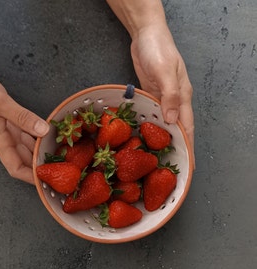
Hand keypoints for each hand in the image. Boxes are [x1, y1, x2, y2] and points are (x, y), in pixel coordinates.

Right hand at [0, 62, 48, 183]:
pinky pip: (26, 134)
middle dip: (40, 167)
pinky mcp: (9, 122)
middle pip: (25, 160)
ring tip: (58, 156)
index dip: (30, 177)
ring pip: (27, 148)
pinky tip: (49, 136)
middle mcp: (4, 139)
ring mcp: (7, 131)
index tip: (46, 182)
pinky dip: (38, 137)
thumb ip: (22, 117)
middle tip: (61, 170)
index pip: (16, 168)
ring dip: (41, 152)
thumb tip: (43, 130)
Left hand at [130, 24, 194, 161]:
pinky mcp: (150, 95)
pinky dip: (151, 127)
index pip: (187, 128)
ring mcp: (162, 99)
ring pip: (164, 124)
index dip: (189, 147)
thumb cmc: (159, 50)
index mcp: (182, 97)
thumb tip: (171, 121)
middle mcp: (174, 101)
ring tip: (158, 157)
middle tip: (172, 166)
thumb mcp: (165, 72)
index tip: (189, 165)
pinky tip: (147, 135)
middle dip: (176, 147)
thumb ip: (170, 96)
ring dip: (162, 139)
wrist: (146, 35)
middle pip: (177, 129)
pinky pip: (152, 115)